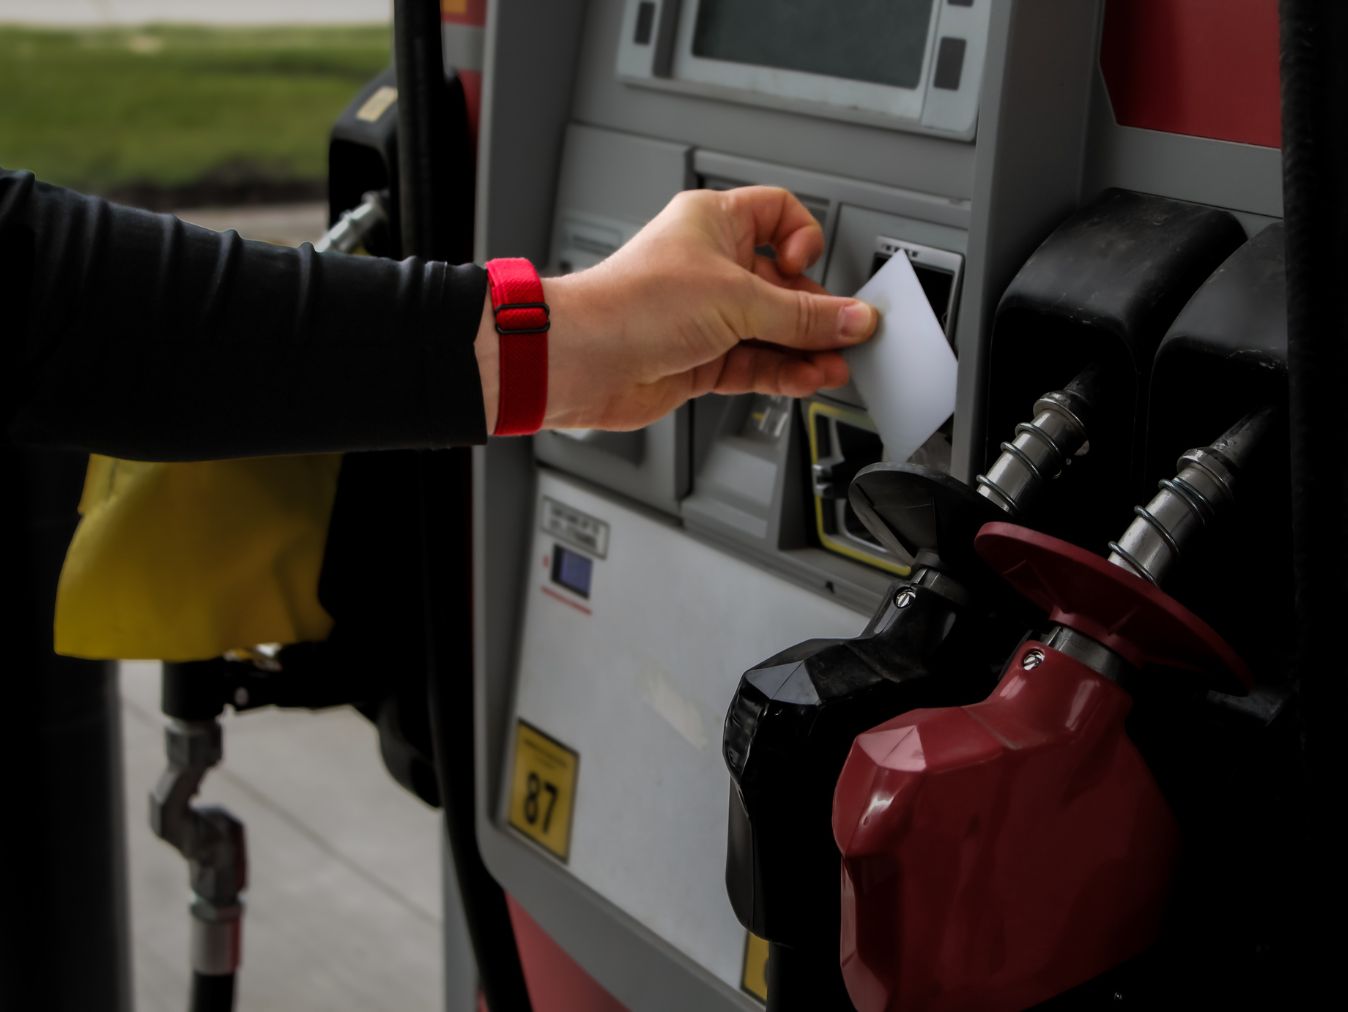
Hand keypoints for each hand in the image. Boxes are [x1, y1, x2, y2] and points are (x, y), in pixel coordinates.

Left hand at [475, 186, 878, 432]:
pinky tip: (806, 380)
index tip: (812, 268)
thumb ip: (803, 315)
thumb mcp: (737, 299)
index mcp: (713, 223)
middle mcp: (709, 266)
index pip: (778, 215)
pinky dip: (782, 373)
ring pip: (771, 331)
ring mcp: (705, 316)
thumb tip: (852, 318)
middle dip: (815, 311)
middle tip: (846, 332)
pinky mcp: (700, 360)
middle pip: (783, 284)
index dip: (804, 239)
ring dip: (804, 349)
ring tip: (834, 365)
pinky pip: (754, 364)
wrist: (582, 359)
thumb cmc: (631, 305)